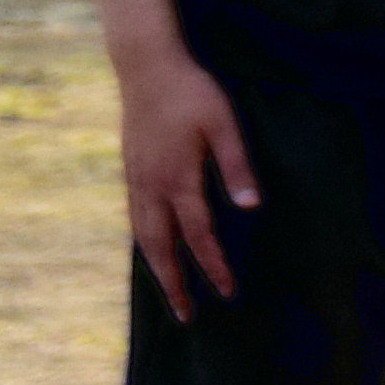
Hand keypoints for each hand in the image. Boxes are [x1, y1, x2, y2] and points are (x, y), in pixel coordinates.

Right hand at [109, 37, 258, 318]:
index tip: (228, 292)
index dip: (214, 265)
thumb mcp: (224, 123)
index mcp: (178, 177)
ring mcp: (137, 181)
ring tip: (169, 292)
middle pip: (161, 248)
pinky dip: (145, 245)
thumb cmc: (192, 92)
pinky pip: (136, 220)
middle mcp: (152, 187)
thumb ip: (236, 166)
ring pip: (143, 237)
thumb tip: (252, 207)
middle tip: (186, 317)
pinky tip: (154, 251)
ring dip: (157, 269)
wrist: (146, 67)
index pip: (198, 234)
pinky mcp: (131, 172)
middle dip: (174, 284)